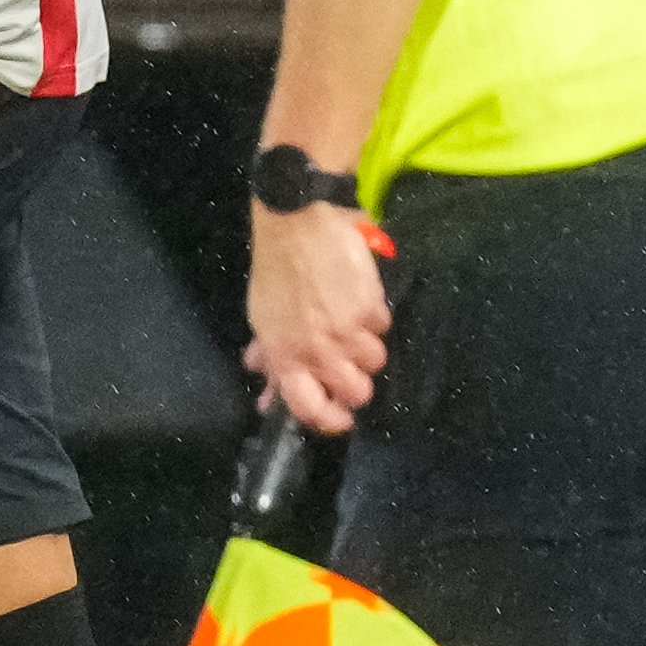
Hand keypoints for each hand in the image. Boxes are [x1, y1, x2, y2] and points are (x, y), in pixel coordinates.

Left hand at [244, 199, 391, 433]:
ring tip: (355, 330)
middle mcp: (318, 350)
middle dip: (356, 385)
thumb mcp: (262, 319)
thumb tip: (267, 397)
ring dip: (367, 350)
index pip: (310, 407)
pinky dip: (375, 319)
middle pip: (356, 392)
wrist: (297, 226)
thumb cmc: (274, 272)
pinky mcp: (371, 307)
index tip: (339, 418)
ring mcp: (348, 330)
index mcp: (286, 355)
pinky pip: (383, 328)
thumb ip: (270, 359)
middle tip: (350, 369)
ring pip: (375, 362)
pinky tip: (360, 302)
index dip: (328, 419)